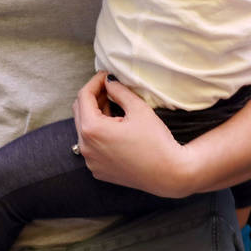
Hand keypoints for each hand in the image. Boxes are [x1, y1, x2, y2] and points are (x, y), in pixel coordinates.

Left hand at [72, 72, 193, 197]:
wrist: (171, 174)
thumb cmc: (157, 141)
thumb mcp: (138, 108)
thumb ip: (118, 91)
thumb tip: (108, 82)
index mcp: (92, 129)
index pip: (84, 96)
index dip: (95, 82)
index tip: (106, 76)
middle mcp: (86, 147)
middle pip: (80, 112)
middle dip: (93, 97)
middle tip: (109, 89)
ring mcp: (90, 160)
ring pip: (84, 129)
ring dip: (95, 115)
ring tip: (113, 106)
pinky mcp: (98, 170)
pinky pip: (91, 146)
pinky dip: (98, 134)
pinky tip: (115, 128)